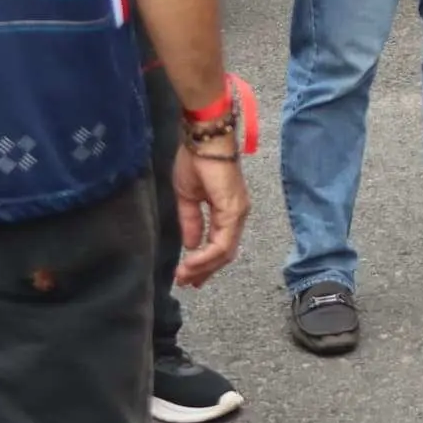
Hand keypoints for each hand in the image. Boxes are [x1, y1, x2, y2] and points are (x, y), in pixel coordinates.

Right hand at [169, 145, 248, 287]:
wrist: (203, 139)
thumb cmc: (195, 161)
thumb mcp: (188, 197)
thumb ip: (191, 222)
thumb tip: (191, 245)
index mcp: (227, 211)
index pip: (220, 245)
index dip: (205, 263)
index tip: (187, 275)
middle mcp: (237, 214)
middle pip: (225, 253)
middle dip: (204, 270)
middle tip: (185, 282)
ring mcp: (238, 213)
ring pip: (225, 251)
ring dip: (203, 267)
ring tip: (184, 276)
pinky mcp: (234, 210)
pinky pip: (222, 242)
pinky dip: (206, 256)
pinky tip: (191, 262)